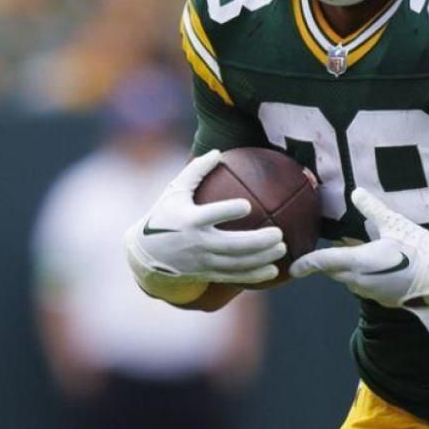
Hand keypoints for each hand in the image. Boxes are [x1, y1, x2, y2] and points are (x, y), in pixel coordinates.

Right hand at [126, 150, 287, 292]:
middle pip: (232, 245)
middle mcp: (197, 243)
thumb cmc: (164, 216)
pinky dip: (254, 276)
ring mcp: (202, 261)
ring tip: (283, 249)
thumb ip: (195, 171)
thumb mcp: (174, 191)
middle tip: (279, 233)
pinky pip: (234, 277)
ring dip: (261, 258)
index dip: (228, 211)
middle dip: (258, 242)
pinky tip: (273, 271)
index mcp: (189, 220)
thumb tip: (218, 151)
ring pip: (237, 263)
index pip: (210, 215)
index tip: (247, 205)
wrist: (146, 254)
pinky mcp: (206, 274)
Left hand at [290, 188, 428, 307]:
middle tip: (332, 249)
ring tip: (358, 255)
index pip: (323, 262)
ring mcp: (372, 293)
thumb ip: (372, 209)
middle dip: (330, 263)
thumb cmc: (419, 248)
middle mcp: (360, 281)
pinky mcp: (384, 300)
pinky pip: (366, 289)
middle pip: (334, 273)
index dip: (305, 264)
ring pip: (350, 282)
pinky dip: (365, 278)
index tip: (293, 268)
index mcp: (359, 262)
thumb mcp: (395, 224)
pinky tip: (378, 268)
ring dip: (348, 271)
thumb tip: (356, 192)